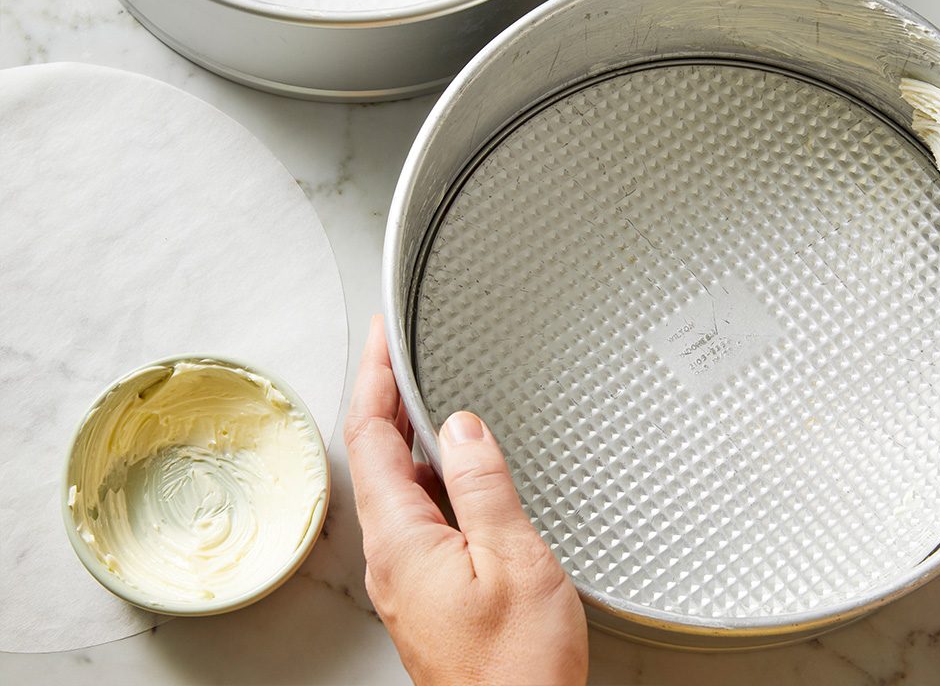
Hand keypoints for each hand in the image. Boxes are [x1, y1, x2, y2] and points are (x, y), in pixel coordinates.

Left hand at [343, 316, 586, 685]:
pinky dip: (429, 477)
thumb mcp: (512, 558)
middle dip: (386, 399)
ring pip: (398, 488)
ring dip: (408, 437)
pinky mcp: (428, 593)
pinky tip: (455, 471)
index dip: (373, 379)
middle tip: (402, 353)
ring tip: (428, 397)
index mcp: (401, 541)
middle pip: (375, 458)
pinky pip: (418, 517)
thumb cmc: (517, 668)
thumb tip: (461, 426)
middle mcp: (393, 558)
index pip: (370, 437)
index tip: (381, 338)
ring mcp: (408, 578)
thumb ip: (481, 485)